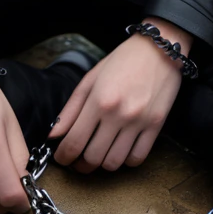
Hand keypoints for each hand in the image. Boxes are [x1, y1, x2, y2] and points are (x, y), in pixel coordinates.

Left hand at [50, 19, 189, 173]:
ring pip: (114, 162)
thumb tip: (54, 134)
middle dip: (81, 164)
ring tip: (99, 155)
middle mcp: (118, 114)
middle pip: (93, 158)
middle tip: (78, 161)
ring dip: (103, 165)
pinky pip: (137, 158)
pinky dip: (126, 161)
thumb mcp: (91, 78)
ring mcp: (138, 121)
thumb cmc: (122, 60)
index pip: (74, 142)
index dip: (63, 156)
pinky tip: (121, 151)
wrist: (159, 48)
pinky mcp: (156, 126)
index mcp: (98, 100)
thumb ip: (71, 109)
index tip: (62, 158)